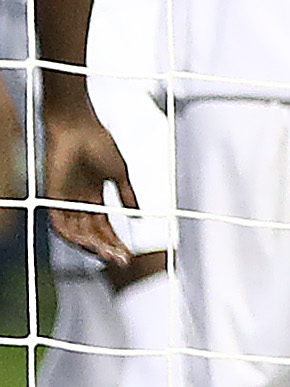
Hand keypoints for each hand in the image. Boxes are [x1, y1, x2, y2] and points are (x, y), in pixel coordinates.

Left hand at [35, 104, 139, 269]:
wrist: (79, 127)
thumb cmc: (98, 142)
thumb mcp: (121, 174)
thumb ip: (128, 196)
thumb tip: (140, 216)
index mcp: (93, 196)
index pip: (103, 226)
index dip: (115, 241)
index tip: (127, 253)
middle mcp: (78, 201)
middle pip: (92, 233)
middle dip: (108, 248)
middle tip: (122, 259)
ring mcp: (65, 200)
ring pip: (77, 233)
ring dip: (92, 246)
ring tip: (108, 255)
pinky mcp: (54, 197)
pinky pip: (60, 225)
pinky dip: (72, 237)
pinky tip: (87, 244)